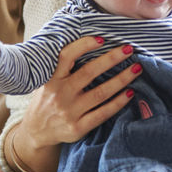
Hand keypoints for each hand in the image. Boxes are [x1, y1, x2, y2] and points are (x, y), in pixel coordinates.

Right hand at [18, 36, 139, 149]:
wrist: (36, 132)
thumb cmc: (47, 100)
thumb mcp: (47, 82)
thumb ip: (63, 68)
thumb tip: (92, 46)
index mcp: (52, 79)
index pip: (66, 57)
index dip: (84, 45)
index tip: (101, 39)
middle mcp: (60, 94)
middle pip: (89, 72)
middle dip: (111, 59)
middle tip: (129, 49)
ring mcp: (69, 112)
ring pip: (100, 93)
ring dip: (121, 80)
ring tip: (135, 69)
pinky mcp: (78, 128)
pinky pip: (103, 113)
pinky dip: (118, 103)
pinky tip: (130, 93)